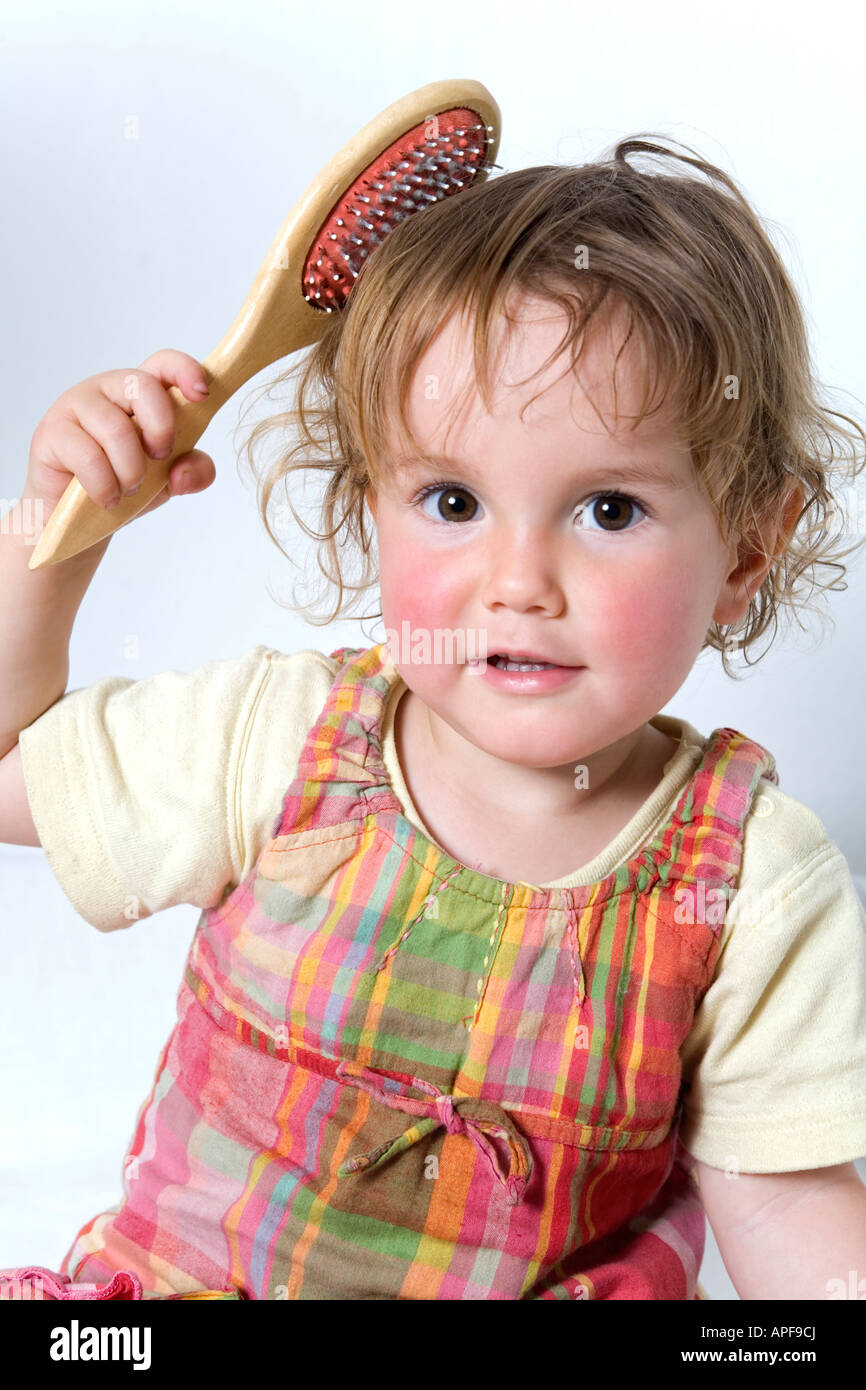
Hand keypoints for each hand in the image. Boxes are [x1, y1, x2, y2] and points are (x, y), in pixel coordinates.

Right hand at [26, 348, 215, 520]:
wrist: (74, 517)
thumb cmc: (120, 484)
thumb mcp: (168, 481)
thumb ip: (193, 472)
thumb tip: (184, 471)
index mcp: (139, 393)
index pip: (164, 364)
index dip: (185, 370)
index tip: (202, 395)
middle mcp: (108, 390)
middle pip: (143, 386)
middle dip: (161, 430)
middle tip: (157, 459)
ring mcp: (76, 405)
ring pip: (117, 428)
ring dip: (130, 471)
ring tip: (127, 490)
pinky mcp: (52, 431)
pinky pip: (88, 456)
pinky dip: (105, 486)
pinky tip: (106, 498)